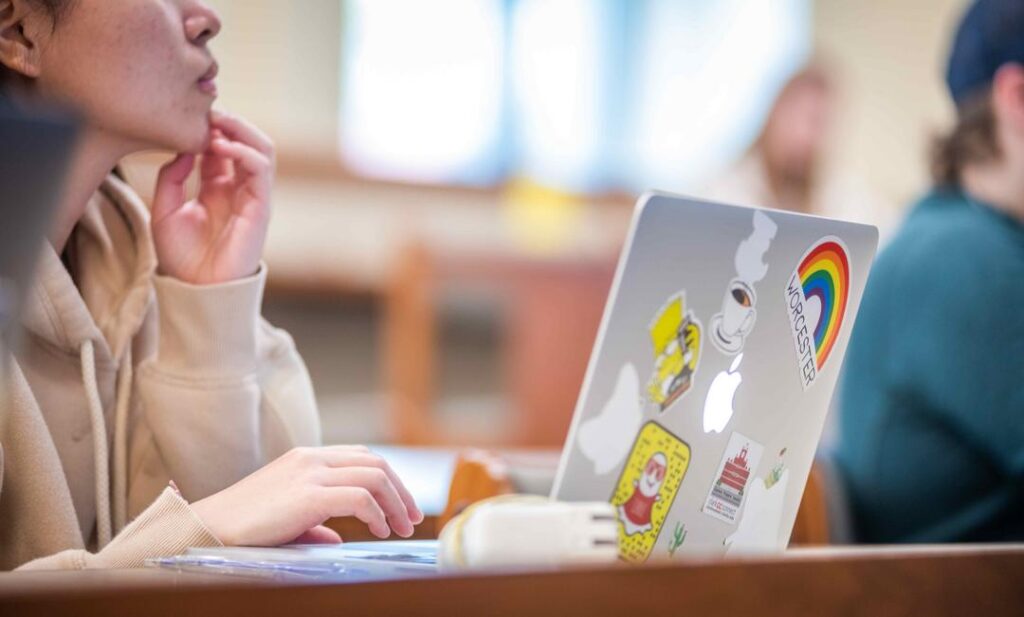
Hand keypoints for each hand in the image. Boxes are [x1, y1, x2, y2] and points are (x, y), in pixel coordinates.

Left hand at [151, 110, 274, 284]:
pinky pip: (261, 170)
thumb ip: (172, 177)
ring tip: (217, 124)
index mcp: (216, 188)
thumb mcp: (164, 209)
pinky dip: (244, 152)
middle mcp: (238, 189)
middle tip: (206, 112)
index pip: (221, 146)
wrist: (196, 289)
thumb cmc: (181, 257)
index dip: (209, 127)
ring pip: (261, 149)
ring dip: (241, 131)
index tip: (188, 116)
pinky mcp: (260, 207)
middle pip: (246, 142)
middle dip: (229, 123)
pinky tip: (220, 147)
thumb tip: (186, 148)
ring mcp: (252, 196)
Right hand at [190, 446, 424, 545]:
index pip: (362, 456)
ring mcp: (311, 474)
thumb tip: (337, 538)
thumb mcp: (285, 517)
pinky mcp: (309, 495)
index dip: (389, 480)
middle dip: (401, 491)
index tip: (401, 506)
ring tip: (400, 529)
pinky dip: (377, 514)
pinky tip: (378, 531)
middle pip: (376, 463)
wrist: (208, 528)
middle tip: (412, 519)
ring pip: (375, 476)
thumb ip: (314, 523)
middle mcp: (312, 458)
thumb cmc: (243, 528)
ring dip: (396, 504)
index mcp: (306, 457)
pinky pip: (361, 498)